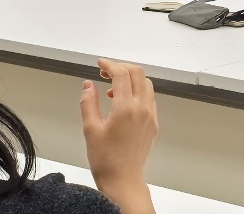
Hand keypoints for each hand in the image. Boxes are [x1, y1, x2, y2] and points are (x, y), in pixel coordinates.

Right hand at [80, 59, 157, 213]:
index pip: (122, 74)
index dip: (110, 65)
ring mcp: (151, 114)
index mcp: (126, 108)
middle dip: (122, 67)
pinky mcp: (154, 122)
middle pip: (138, 73)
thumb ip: (88, 103)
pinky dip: (138, 91)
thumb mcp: (90, 129)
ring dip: (131, 79)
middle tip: (105, 72)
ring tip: (112, 89)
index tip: (100, 63)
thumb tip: (89, 84)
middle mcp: (142, 107)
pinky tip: (124, 101)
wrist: (123, 179)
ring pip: (146, 84)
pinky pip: (149, 97)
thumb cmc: (104, 158)